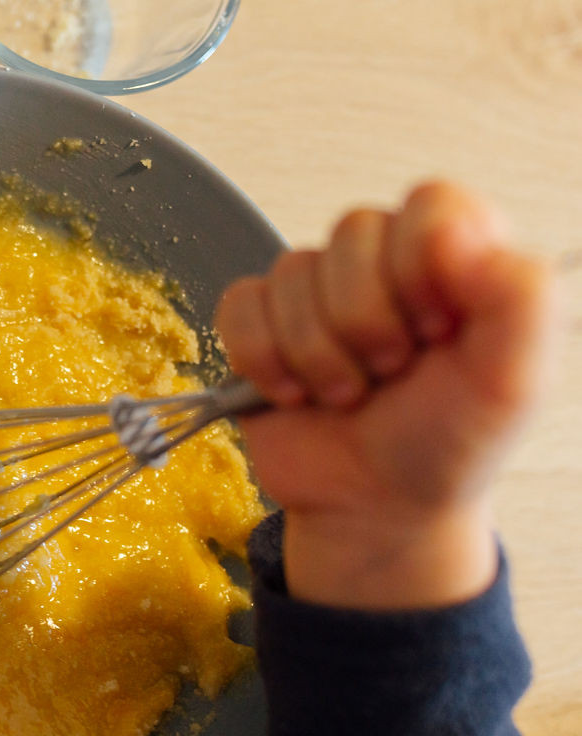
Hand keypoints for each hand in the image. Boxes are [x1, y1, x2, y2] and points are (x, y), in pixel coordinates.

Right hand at [217, 181, 558, 608]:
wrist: (375, 508)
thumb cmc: (448, 445)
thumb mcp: (512, 381)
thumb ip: (517, 295)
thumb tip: (452, 230)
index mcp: (458, 260)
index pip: (429, 203)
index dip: (420, 263)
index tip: (435, 328)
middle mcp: (388, 264)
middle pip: (351, 233)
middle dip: (365, 321)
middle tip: (389, 372)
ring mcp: (318, 293)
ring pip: (291, 271)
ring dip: (317, 353)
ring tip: (347, 394)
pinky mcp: (261, 325)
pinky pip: (240, 305)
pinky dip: (262, 359)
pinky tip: (293, 393)